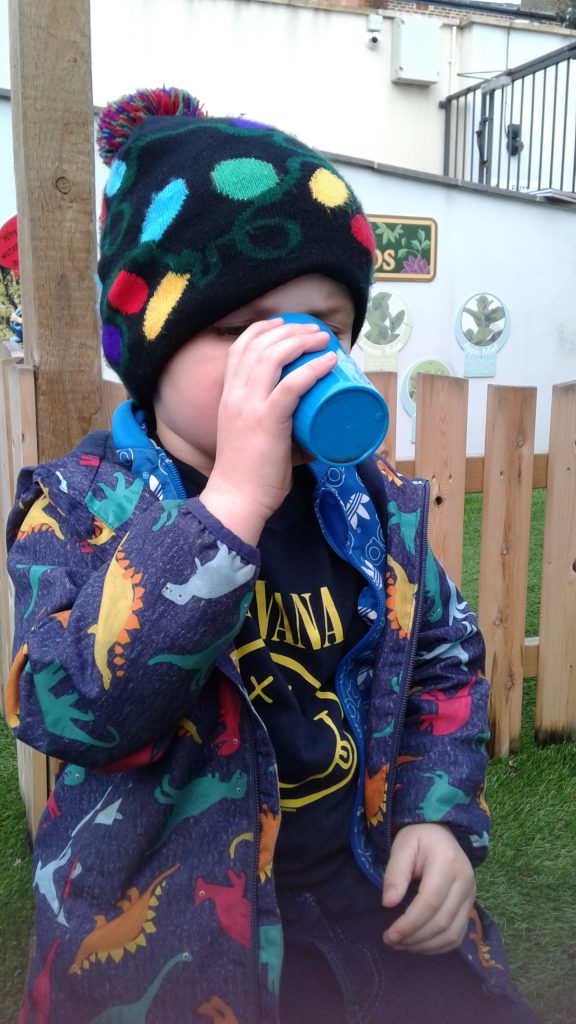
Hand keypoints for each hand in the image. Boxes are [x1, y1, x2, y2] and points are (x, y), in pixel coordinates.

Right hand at [201, 318, 334, 543]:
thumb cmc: (248, 474)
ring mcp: (249, 406)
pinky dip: (312, 369)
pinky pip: (291, 385)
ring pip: (273, 356)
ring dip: (301, 341)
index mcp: (229, 395)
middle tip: (313, 330)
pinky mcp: (267, 421)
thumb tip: (312, 429)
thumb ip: (277, 426)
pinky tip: (328, 361)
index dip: (263, 329)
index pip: (240, 347)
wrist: (237, 498)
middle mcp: (236, 394)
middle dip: (289, 330)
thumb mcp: (253, 436)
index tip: (285, 325)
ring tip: (322, 340)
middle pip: (259, 344)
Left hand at [382, 823, 475, 954]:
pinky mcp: (470, 906)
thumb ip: (395, 874)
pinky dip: (438, 946)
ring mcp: (471, 896)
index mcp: (447, 863)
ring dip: (425, 945)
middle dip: (415, 937)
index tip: (390, 935)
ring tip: (402, 945)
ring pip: (452, 934)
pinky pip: (458, 935)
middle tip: (391, 941)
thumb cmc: (418, 838)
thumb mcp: (402, 847)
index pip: (430, 902)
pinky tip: (419, 945)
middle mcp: (464, 882)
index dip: (410, 923)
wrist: (440, 832)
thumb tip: (388, 904)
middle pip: (442, 921)